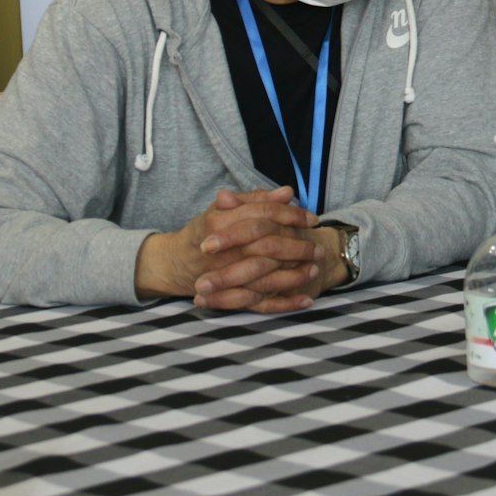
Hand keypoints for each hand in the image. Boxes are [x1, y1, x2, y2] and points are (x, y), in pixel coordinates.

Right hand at [135, 187, 322, 312]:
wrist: (177, 263)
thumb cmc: (206, 232)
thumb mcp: (224, 209)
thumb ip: (256, 200)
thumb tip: (288, 191)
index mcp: (220, 222)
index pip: (263, 215)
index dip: (291, 215)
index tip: (312, 218)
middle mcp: (223, 250)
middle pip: (267, 246)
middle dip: (297, 246)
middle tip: (318, 246)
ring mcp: (225, 276)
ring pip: (265, 276)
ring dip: (294, 275)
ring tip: (314, 269)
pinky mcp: (230, 297)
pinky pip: (260, 303)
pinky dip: (284, 303)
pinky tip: (305, 300)